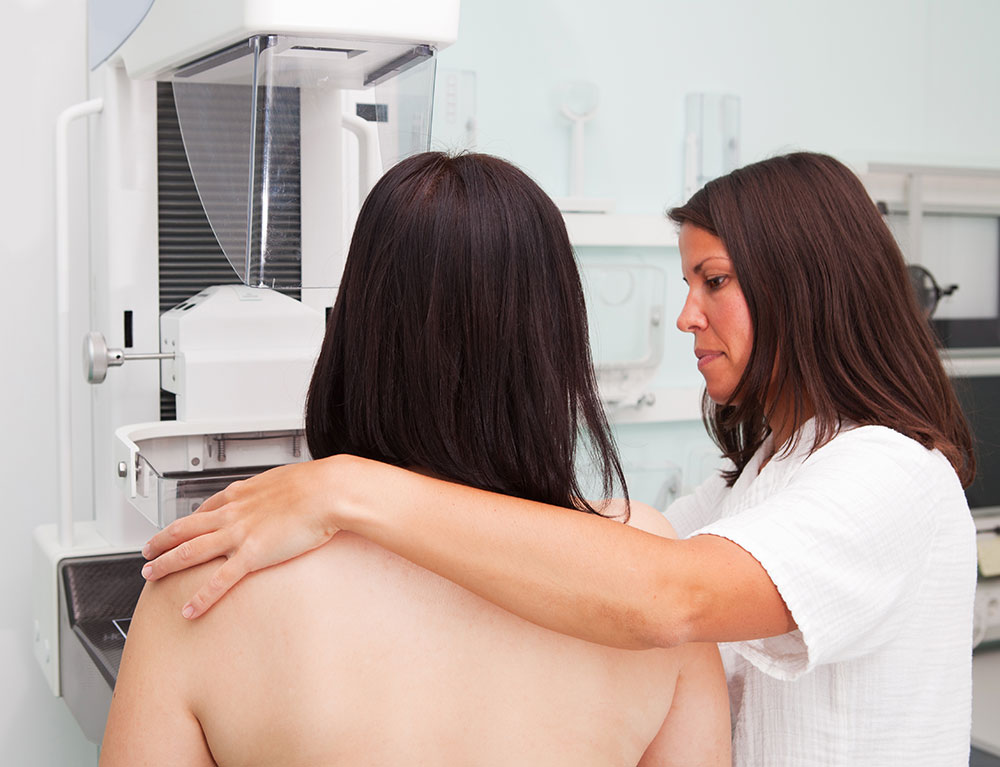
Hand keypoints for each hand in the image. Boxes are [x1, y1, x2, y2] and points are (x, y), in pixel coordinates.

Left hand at [141, 457, 343, 617]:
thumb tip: (279, 493)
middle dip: (161, 542)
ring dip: (165, 564)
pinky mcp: (252, 555)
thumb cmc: (317, 485)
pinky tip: (189, 609)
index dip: (186, 521)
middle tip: (146, 552)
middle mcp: (233, 513)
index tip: (177, 529)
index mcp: (242, 494)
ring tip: (150, 576)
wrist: (328, 491)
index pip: (203, 509)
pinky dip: (200, 597)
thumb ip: (274, 491)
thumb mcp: (287, 480)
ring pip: (189, 552)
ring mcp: (238, 535)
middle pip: (185, 529)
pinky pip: (219, 581)